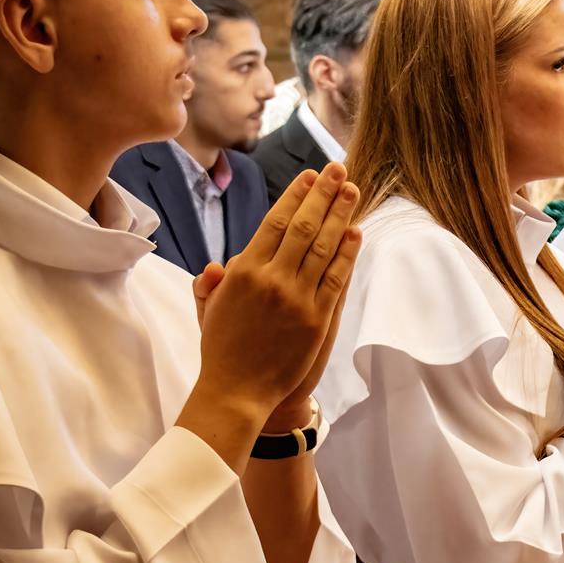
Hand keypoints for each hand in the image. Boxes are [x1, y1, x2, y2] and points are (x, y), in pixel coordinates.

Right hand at [188, 164, 362, 427]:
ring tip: (352, 190)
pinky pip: (336, 278)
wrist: (237, 392)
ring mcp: (296, 299)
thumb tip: (216, 266)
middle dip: (323, 194)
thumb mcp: (208, 311)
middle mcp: (271, 280)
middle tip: (339, 170)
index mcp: (243, 272)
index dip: (295, 197)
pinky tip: (356, 232)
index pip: (274, 223)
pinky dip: (347, 253)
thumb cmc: (221, 350)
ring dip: (339, 215)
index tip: (310, 176)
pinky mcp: (316, 319)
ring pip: (323, 247)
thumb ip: (210, 284)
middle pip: (303, 226)